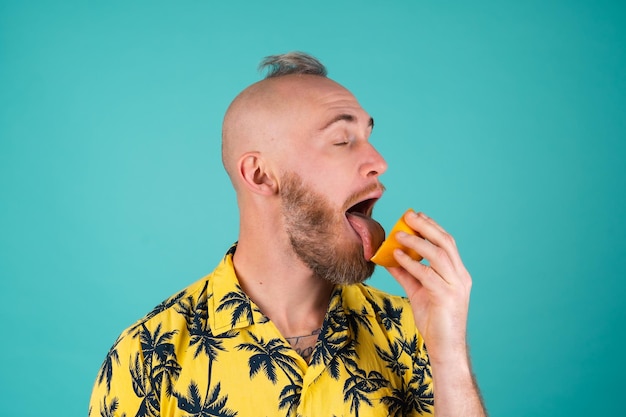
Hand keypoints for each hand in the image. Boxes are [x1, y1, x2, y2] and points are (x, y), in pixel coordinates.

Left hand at [386, 211, 472, 363]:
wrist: (445, 349)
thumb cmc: (434, 321)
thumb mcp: (418, 292)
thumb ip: (406, 274)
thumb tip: (389, 258)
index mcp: (458, 274)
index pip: (447, 243)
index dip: (432, 227)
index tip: (416, 215)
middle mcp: (461, 277)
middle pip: (446, 243)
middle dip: (426, 226)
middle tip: (408, 216)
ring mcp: (456, 287)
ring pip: (439, 255)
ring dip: (418, 242)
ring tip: (399, 234)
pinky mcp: (446, 298)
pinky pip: (427, 275)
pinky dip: (412, 263)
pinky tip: (398, 257)